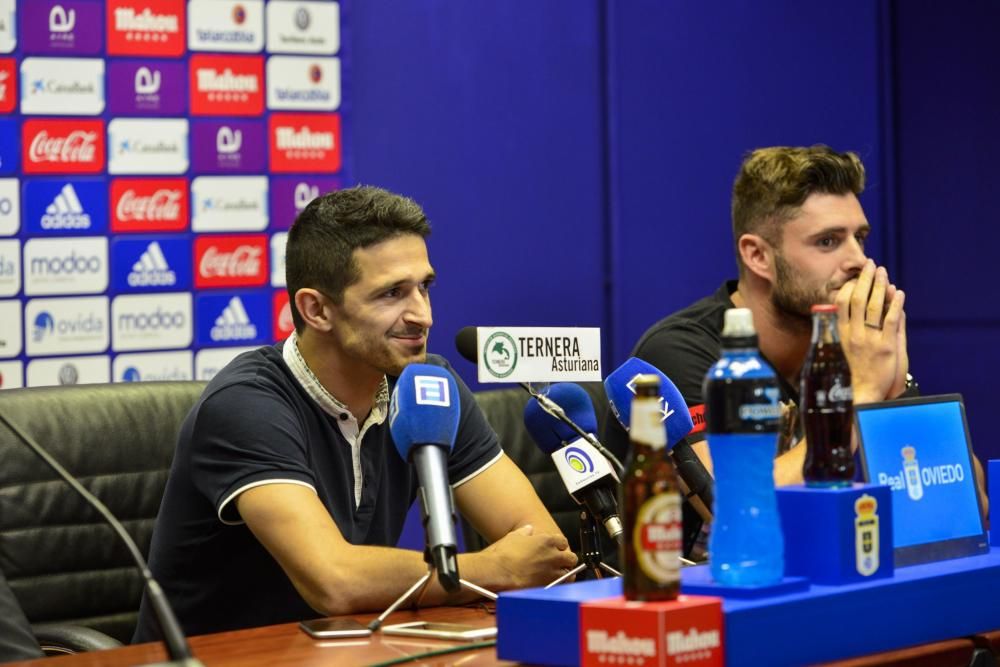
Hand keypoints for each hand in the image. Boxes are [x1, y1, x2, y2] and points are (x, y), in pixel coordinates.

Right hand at [483, 524, 576, 589]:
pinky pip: (560, 586)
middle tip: (560, 563)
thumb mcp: (514, 537)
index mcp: (547, 541)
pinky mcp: (548, 586)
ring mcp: (552, 572)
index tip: (556, 549)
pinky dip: (558, 585)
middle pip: (571, 558)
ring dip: (565, 574)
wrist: (498, 572)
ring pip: (569, 574)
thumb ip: (525, 532)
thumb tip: (529, 529)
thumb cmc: (504, 554)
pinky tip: (552, 584)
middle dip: (567, 560)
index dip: (559, 546)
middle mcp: (553, 556)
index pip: (563, 542)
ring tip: (558, 575)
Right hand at [834, 260, 904, 403]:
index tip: (857, 275)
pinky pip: (891, 320)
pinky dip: (895, 304)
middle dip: (865, 280)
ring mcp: (870, 339)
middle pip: (857, 299)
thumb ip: (854, 327)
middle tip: (870, 265)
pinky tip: (899, 293)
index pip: (842, 303)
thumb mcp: (849, 348)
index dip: (850, 286)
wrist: (865, 393)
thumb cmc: (858, 371)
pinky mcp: (886, 346)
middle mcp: (854, 334)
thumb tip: (855, 310)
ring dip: (880, 286)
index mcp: (843, 333)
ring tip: (884, 272)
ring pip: (874, 306)